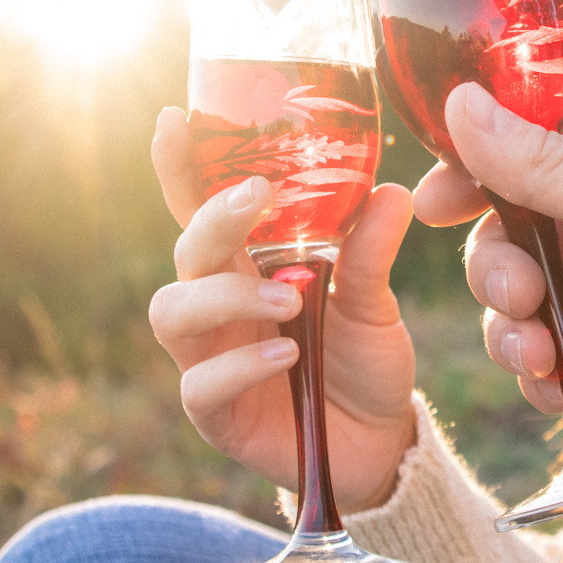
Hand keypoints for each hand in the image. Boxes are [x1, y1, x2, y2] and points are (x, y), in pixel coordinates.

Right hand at [147, 108, 418, 510]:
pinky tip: (286, 356)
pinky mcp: (216, 414)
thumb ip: (368, 252)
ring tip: (287, 300)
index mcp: (246, 266)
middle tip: (257, 198)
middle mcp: (217, 307)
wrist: (381, 443)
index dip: (178, 166)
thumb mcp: (374, 303)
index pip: (198, 209)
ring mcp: (209, 359)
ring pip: (172, 312)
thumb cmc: (363, 362)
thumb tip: (390, 191)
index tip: (173, 119)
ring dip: (225, 297)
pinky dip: (240, 365)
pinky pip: (201, 385)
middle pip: (185, 252)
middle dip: (212, 221)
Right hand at [412, 87, 562, 465]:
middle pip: (512, 234)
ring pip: (526, 304)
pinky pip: (560, 364)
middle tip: (521, 295)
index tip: (430, 207)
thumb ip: (549, 167)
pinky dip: (545, 377)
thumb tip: (459, 104)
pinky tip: (557, 387)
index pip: (524, 148)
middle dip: (496, 267)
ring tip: (540, 355)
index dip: (472, 175)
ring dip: (513, 329)